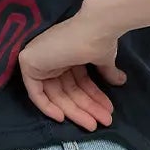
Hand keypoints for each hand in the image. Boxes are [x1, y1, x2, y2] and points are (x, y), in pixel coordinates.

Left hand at [17, 0, 126, 129]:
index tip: (106, 112)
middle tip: (104, 122)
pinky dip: (47, 107)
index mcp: (67, 55)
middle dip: (86, 108)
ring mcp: (40, 60)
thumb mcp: (103, 59)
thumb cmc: (100, 38)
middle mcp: (52, 57)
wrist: (96, 25)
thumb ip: (106, 71)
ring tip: (95, 124)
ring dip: (76, 111)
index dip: (92, 99)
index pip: (77, 84)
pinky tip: (63, 118)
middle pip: (68, 91)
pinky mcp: (28, 63)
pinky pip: (35, 94)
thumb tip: (121, 81)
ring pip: (57, 95)